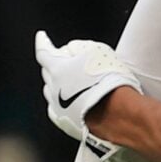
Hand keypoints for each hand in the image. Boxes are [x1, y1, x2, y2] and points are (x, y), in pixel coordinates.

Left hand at [36, 30, 139, 157]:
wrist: (119, 115)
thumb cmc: (110, 82)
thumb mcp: (97, 50)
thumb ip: (78, 47)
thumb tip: (71, 51)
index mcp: (57, 69)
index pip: (43, 51)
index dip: (42, 42)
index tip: (41, 37)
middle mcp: (53, 89)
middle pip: (47, 72)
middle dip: (55, 64)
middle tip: (68, 61)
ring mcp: (58, 109)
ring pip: (52, 91)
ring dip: (59, 85)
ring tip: (76, 83)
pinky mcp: (66, 124)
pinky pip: (58, 110)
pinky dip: (63, 103)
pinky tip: (74, 102)